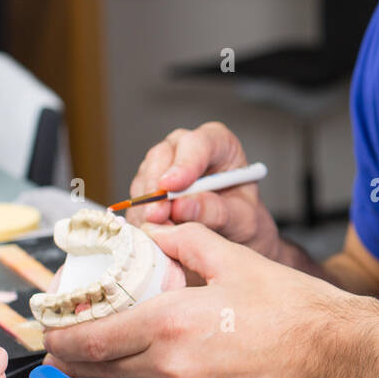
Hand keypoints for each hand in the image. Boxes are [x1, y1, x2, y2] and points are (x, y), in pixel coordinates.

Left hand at [43, 223, 361, 377]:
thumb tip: (159, 231)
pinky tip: (161, 358)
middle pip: (97, 368)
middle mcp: (172, 365)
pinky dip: (149, 376)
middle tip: (66, 337)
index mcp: (172, 322)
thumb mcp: (236, 260)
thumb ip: (188, 240)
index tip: (50, 325)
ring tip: (110, 343)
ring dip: (110, 365)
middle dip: (73, 353)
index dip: (60, 333)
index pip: (91, 337)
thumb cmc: (295, 310)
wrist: (335, 353)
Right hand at [126, 122, 282, 262]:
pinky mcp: (146, 186)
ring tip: (164, 231)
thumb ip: (217, 211)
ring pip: (144, 178)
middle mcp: (187, 148)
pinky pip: (136, 199)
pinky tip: (156, 233)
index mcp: (219, 144)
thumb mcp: (241, 218)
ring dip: (149, 207)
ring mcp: (163, 165)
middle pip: (162, 156)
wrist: (232, 234)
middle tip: (159, 216)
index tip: (172, 186)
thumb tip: (183, 206)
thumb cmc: (242, 218)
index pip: (198, 143)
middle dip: (158, 189)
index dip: (184, 164)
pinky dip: (142, 218)